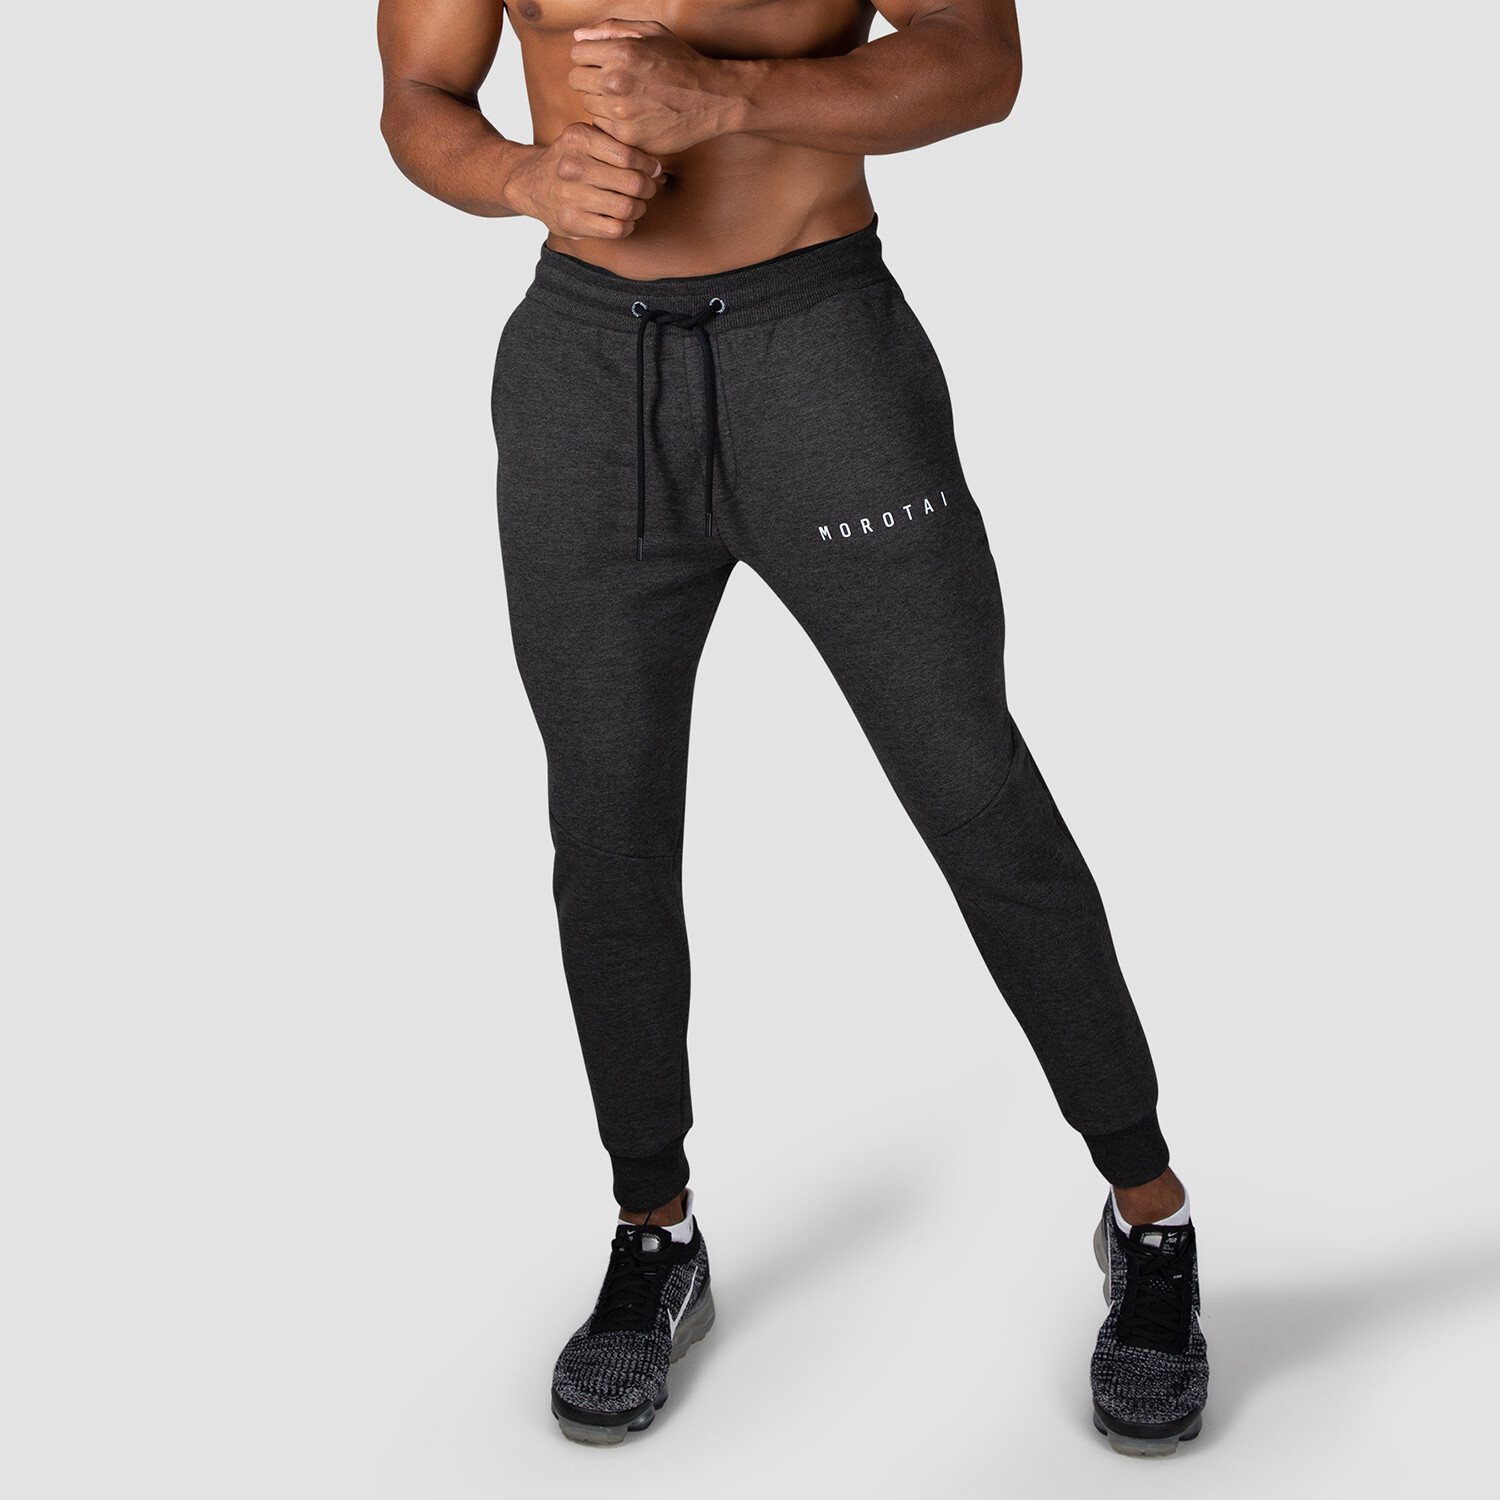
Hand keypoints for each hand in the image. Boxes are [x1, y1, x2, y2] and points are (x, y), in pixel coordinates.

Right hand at [504, 121, 662, 240]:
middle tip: (648, 188)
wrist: (530, 183)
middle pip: (632, 183)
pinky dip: (627, 225)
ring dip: (639, 208)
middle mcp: (572, 167)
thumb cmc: (569, 158)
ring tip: (636, 204)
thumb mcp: (585, 137)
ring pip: (627, 207)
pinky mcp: (572, 222)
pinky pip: (616, 229)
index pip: (628, 155)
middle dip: (647, 187)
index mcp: (578, 138)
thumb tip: (655, 166)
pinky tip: (624, 219)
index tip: (653, 170)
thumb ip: (615, 143)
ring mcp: (571, 197)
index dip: (648, 165)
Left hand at [569, 19, 744, 155]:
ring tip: (628, 99)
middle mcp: (616, 82)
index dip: (589, 56)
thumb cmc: (681, 61)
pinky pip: (602, 128)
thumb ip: (611, 29)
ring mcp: (621, 113)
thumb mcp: (651, 31)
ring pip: (588, 105)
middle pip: (577, 80)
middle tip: (615, 82)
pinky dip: (613, 123)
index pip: (577, 53)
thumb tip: (578, 37)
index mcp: (620, 52)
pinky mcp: (628, 137)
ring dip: (602, 102)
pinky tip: (633, 116)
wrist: (713, 98)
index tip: (604, 62)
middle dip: (592, 78)